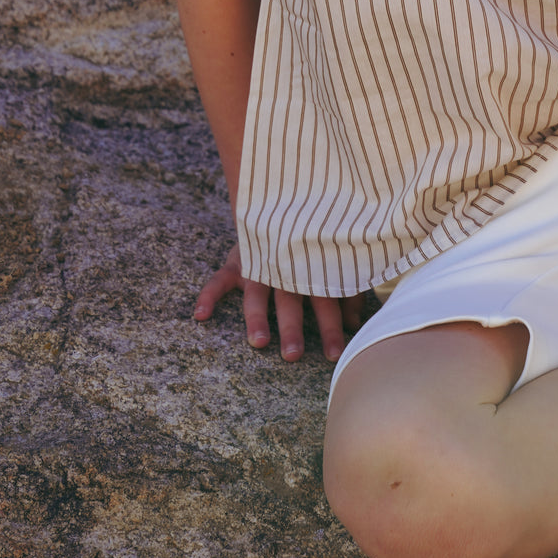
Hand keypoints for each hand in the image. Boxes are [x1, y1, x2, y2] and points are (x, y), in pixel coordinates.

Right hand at [193, 245, 365, 361]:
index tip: (335, 354)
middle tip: (293, 355)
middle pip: (290, 299)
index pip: (326, 298)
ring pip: (257, 291)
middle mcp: (286, 266)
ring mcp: (259, 262)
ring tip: (258, 342)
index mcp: (314, 267)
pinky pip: (219, 278)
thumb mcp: (336, 261)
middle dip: (292, 327)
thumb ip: (349, 291)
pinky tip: (200, 315)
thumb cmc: (316, 243)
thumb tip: (357, 326)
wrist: (286, 203)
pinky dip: (209, 295)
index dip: (331, 326)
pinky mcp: (238, 260)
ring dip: (257, 316)